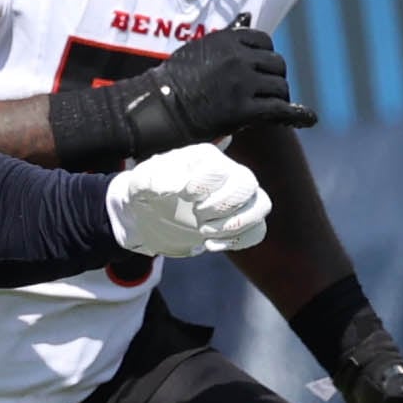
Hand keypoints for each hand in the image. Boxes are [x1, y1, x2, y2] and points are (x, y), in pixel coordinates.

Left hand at [106, 145, 272, 258]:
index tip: (184, 196)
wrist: (149, 215)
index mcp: (206, 158)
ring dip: (233, 225)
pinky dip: (238, 241)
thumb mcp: (141, 182)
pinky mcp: (238, 221)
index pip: (220, 168)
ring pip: (261, 206)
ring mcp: (237, 198)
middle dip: (220, 206)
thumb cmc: (147, 192)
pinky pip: (257, 230)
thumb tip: (179, 186)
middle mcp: (228, 173)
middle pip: (247, 184)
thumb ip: (156, 179)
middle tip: (196, 216)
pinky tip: (210, 244)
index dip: (203, 186)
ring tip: (204, 232)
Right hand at [115, 27, 315, 156]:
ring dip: (278, 98)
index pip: (265, 42)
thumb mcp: (198, 49)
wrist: (158, 109)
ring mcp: (242, 83)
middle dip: (275, 79)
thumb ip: (225, 40)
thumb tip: (245, 17)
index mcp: (228, 39)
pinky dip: (295, 115)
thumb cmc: (174, 82)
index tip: (262, 71)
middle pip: (277, 64)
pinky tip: (306, 118)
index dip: (266, 58)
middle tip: (267, 93)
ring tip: (268, 108)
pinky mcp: (243, 110)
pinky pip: (278, 109)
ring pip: (280, 87)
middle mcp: (238, 57)